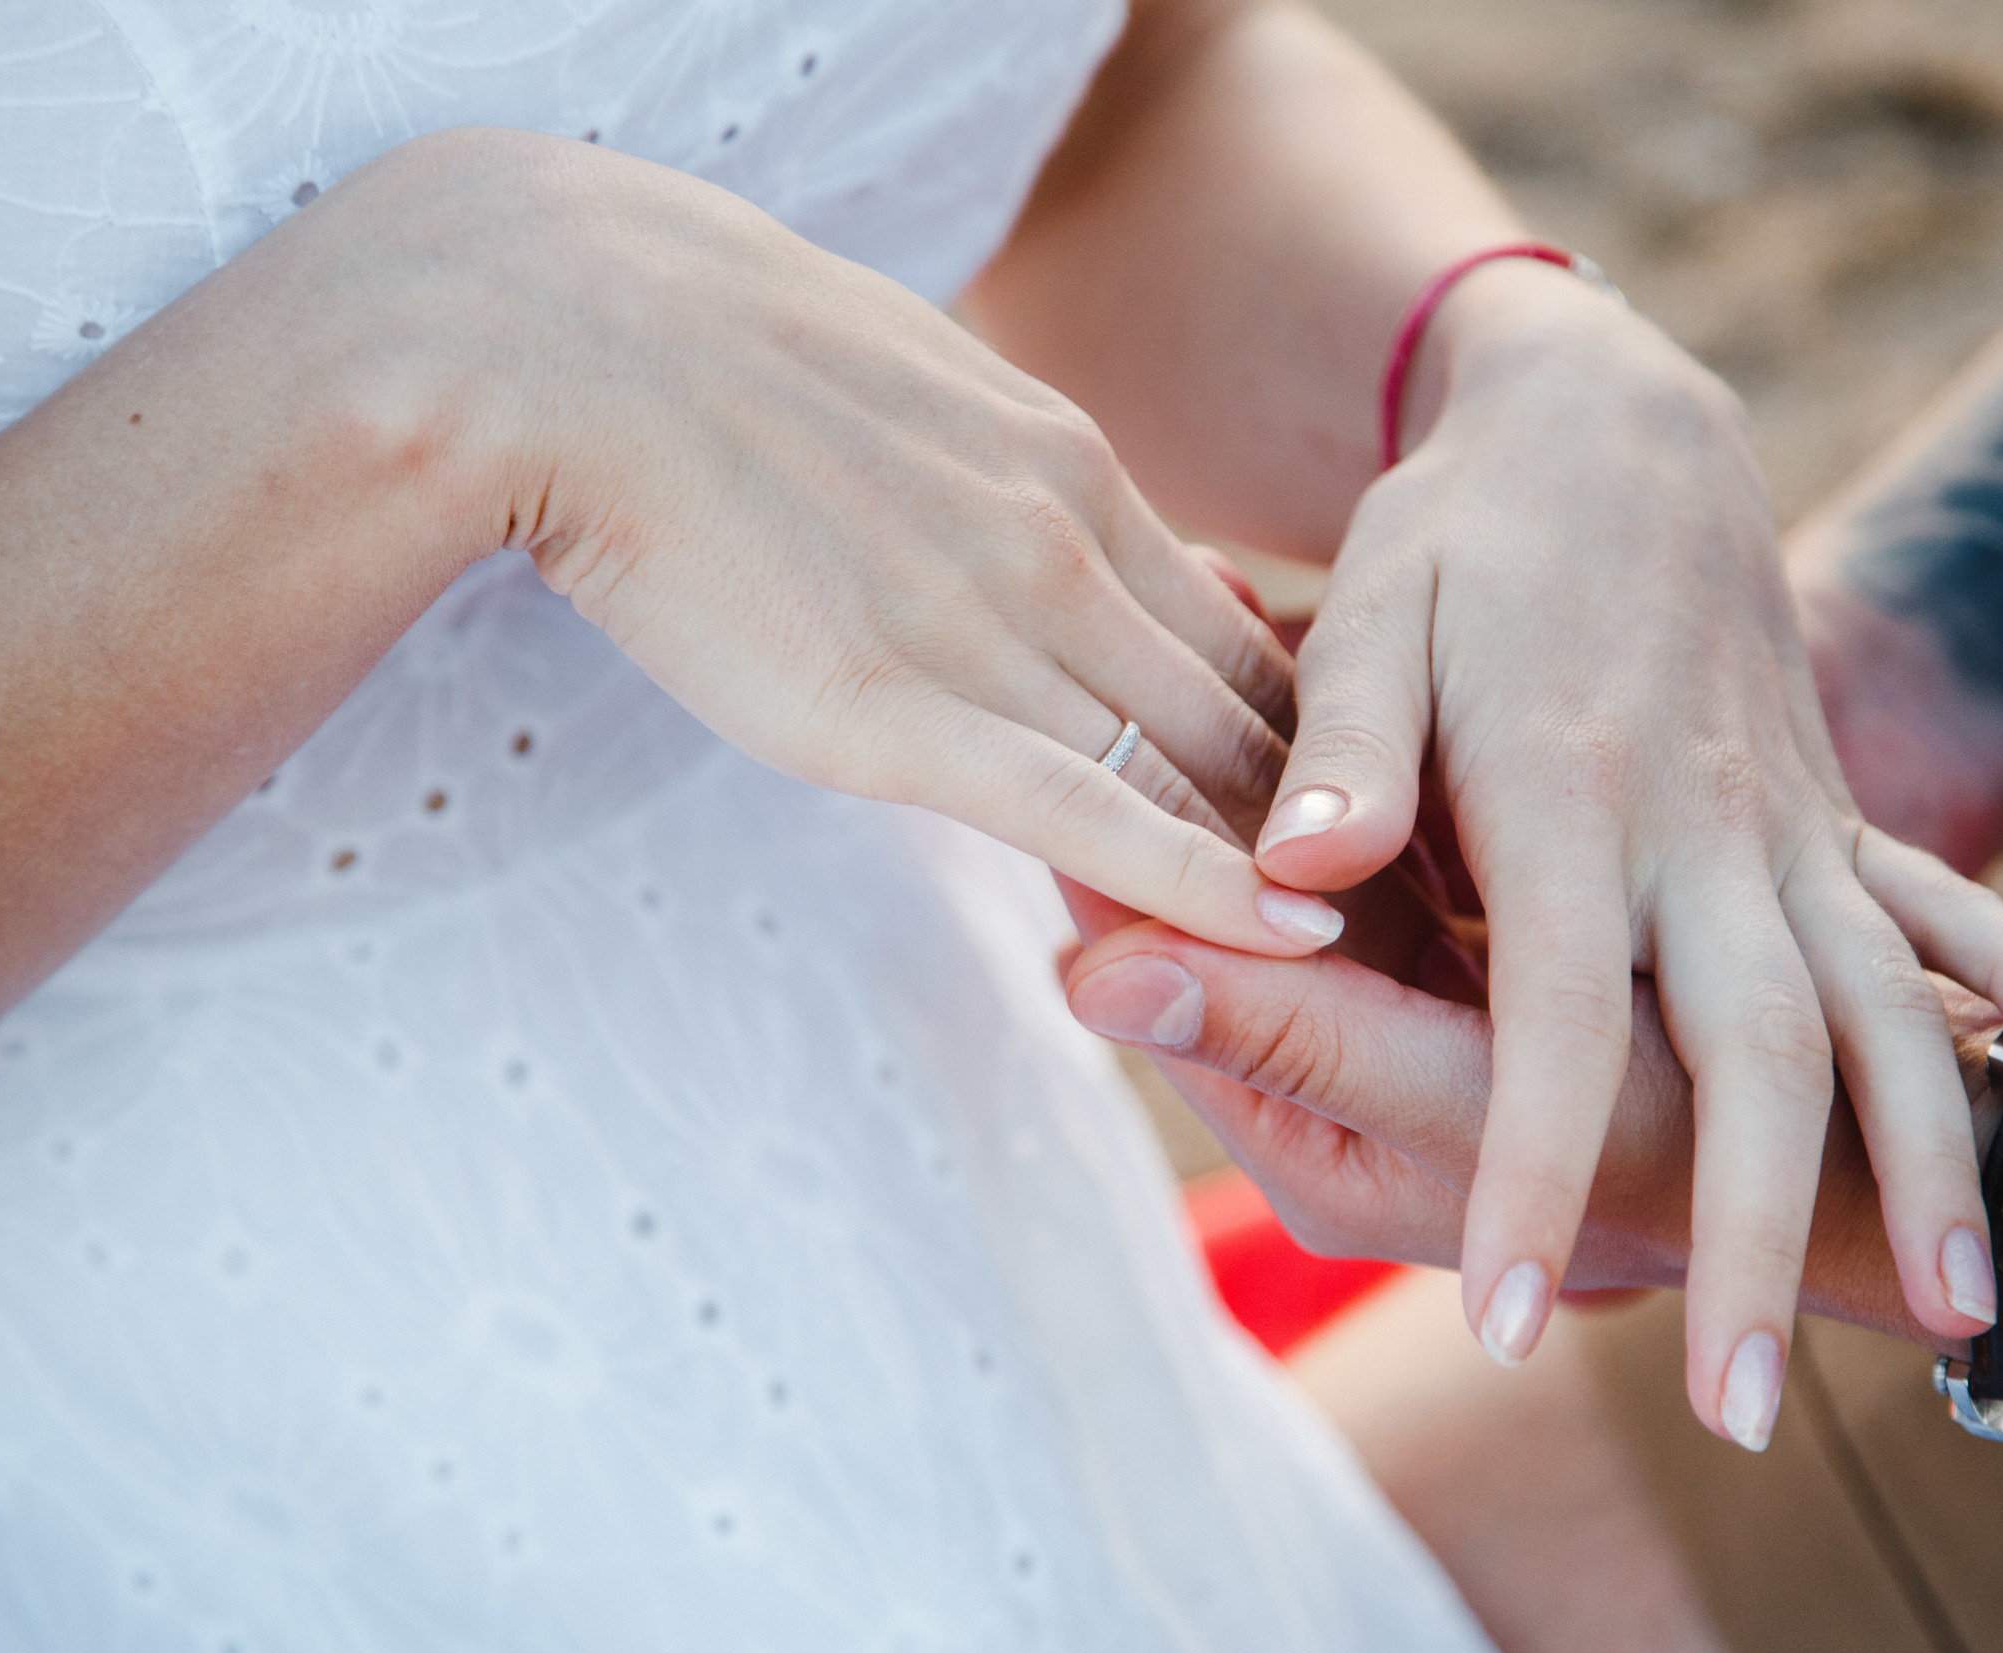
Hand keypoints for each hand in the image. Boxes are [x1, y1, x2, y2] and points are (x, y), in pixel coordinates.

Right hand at [371, 129, 1338, 955]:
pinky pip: (1086, 806)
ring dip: (1294, 871)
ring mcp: (995, 623)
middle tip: (1429, 921)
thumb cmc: (713, 364)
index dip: (1315, 742)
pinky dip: (1198, 877)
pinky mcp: (901, 707)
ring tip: (1393, 966)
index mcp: (1070, 466)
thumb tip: (1030, 536)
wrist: (573, 337)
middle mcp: (1066, 544)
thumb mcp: (910, 392)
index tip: (1361, 826)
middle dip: (1346, 825)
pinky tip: (1286, 934)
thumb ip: (995, 485)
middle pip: (1253, 710)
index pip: (1236, 631)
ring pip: (1192, 767)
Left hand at [1243, 263, 2002, 1442]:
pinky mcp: (1831, 812)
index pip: (1547, 1025)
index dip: (1526, 1174)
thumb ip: (1340, 754)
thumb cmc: (1464, 535)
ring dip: (1923, 1159)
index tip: (1502, 1321)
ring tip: (1954, 1313)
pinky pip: (1940, 906)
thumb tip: (1275, 878)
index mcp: (1569, 801)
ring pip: (1882, 1010)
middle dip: (1752, 1236)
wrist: (1621, 418)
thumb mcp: (1371, 611)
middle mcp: (1702, 832)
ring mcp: (1788, 825)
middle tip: (1739, 1408)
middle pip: (1755, 1058)